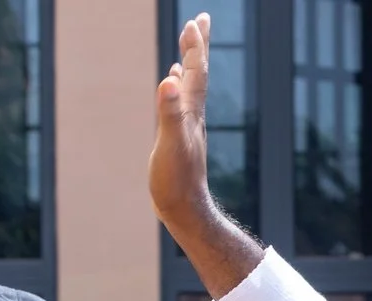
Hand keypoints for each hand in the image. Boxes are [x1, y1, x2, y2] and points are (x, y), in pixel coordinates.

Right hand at [149, 18, 266, 300]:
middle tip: (201, 19)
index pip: (196, 73)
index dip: (195, 47)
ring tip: (189, 47)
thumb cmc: (176, 182)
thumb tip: (170, 80)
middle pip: (198, 74)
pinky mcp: (179, 138)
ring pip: (190, 87)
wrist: (184, 210)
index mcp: (191, 113)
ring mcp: (187, 126)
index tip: (195, 21)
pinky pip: (181, 105)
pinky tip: (175, 84)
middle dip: (198, 46)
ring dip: (190, 64)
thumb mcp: (171, 145)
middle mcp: (193, 115)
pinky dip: (178, 89)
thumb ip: (170, 112)